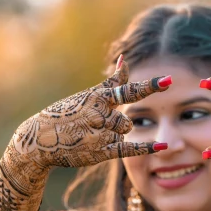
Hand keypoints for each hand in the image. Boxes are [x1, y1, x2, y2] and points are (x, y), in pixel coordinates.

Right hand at [12, 56, 170, 168]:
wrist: (40, 140)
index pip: (128, 90)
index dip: (150, 86)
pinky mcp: (101, 152)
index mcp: (97, 98)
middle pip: (127, 119)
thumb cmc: (65, 113)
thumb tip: (125, 59)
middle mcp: (100, 115)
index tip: (169, 81)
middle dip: (116, 123)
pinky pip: (129, 148)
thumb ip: (112, 82)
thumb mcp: (87, 95)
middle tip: (93, 126)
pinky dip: (147, 147)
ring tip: (91, 135)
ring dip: (113, 134)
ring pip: (124, 131)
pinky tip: (163, 146)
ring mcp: (100, 134)